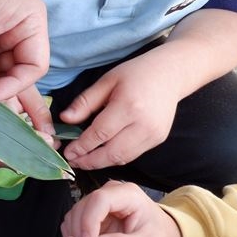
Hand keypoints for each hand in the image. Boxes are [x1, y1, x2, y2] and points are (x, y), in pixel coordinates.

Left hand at [61, 54, 178, 169]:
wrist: (171, 74)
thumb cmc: (136, 73)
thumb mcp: (106, 81)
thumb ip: (85, 102)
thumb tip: (64, 119)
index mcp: (128, 106)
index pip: (100, 134)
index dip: (81, 146)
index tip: (67, 152)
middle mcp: (143, 124)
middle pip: (112, 152)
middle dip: (89, 161)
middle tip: (72, 161)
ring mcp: (154, 134)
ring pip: (122, 158)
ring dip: (100, 163)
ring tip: (83, 161)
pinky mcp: (158, 140)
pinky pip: (132, 155)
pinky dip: (114, 158)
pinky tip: (101, 155)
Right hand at [61, 181, 181, 236]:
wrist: (161, 234)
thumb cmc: (158, 236)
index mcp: (127, 194)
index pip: (100, 200)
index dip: (90, 220)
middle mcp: (110, 192)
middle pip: (84, 205)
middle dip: (80, 230)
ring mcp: (98, 200)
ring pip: (75, 212)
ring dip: (75, 233)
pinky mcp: (91, 211)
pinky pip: (74, 220)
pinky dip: (74, 234)